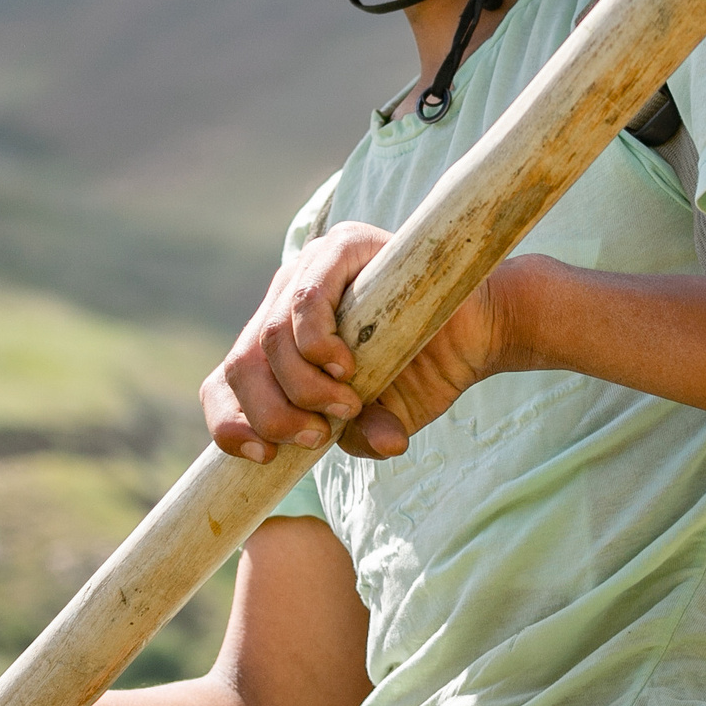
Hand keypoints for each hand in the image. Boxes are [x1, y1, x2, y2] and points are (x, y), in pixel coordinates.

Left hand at [202, 225, 531, 462]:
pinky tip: (344, 367)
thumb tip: (377, 441)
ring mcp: (307, 269)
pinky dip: (316, 344)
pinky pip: (304, 297)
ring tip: (345, 405)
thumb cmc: (425, 373)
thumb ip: (359, 437)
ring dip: (302, 387)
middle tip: (317, 437)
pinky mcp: (341, 248)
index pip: (225, 380)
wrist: (481, 332)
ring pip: (267, 338)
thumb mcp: (381, 420)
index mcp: (278, 343)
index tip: (263, 457)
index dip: (229, 421)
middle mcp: (282, 301)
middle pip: (239, 364)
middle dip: (272, 414)